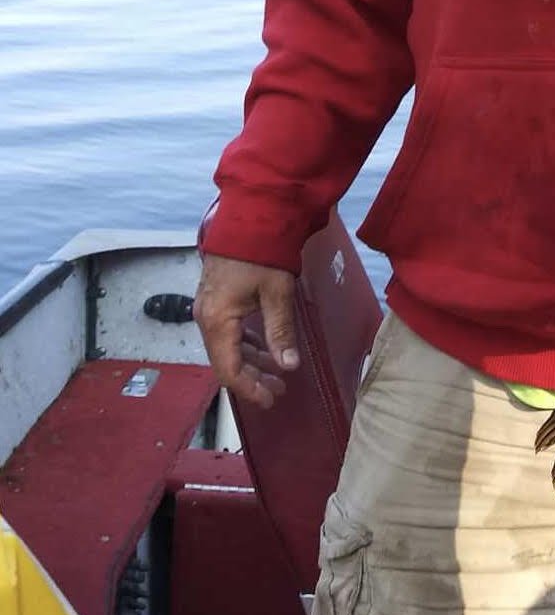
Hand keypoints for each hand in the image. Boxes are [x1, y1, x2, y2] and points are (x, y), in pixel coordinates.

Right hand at [194, 253, 299, 408]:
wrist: (250, 214)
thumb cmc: (263, 252)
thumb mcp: (277, 294)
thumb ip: (280, 332)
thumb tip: (288, 366)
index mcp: (217, 320)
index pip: (228, 369)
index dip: (249, 388)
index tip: (270, 399)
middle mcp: (206, 317)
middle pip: (225, 360)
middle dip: (252, 378)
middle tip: (278, 389)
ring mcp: (208, 306)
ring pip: (227, 346)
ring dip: (250, 361)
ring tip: (276, 372)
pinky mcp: (216, 298)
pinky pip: (228, 331)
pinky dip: (245, 344)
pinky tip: (264, 347)